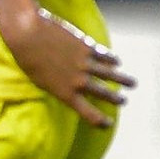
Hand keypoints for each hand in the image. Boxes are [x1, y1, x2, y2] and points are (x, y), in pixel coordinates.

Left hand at [0, 8, 133, 127]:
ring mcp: (85, 64)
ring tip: (132, 84)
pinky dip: (112, 60)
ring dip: (124, 80)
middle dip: (116, 99)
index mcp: (65, 94)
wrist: (27, 34)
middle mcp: (78, 82)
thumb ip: (57, 87)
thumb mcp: (40, 80)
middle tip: (124, 101)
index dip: (101, 121)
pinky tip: (116, 61)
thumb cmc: (26, 58)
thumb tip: (69, 90)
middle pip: (104, 94)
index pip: (89, 114)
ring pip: (112, 75)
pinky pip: (105, 56)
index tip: (108, 124)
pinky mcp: (87, 47)